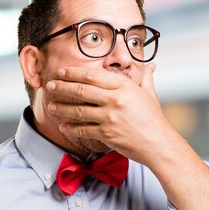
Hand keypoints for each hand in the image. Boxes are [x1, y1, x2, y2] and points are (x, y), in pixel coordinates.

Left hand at [46, 65, 208, 209]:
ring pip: (78, 110)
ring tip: (51, 106)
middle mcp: (115, 99)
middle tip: (50, 86)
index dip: (73, 73)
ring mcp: (110, 117)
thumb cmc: (154, 119)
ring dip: (62, 108)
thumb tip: (151, 65)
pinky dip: (71, 128)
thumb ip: (146, 78)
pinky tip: (63, 126)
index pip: (92, 76)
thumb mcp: (149, 94)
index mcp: (123, 86)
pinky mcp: (106, 133)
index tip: (61, 72)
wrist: (159, 144)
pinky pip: (83, 129)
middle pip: (81, 90)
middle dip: (62, 87)